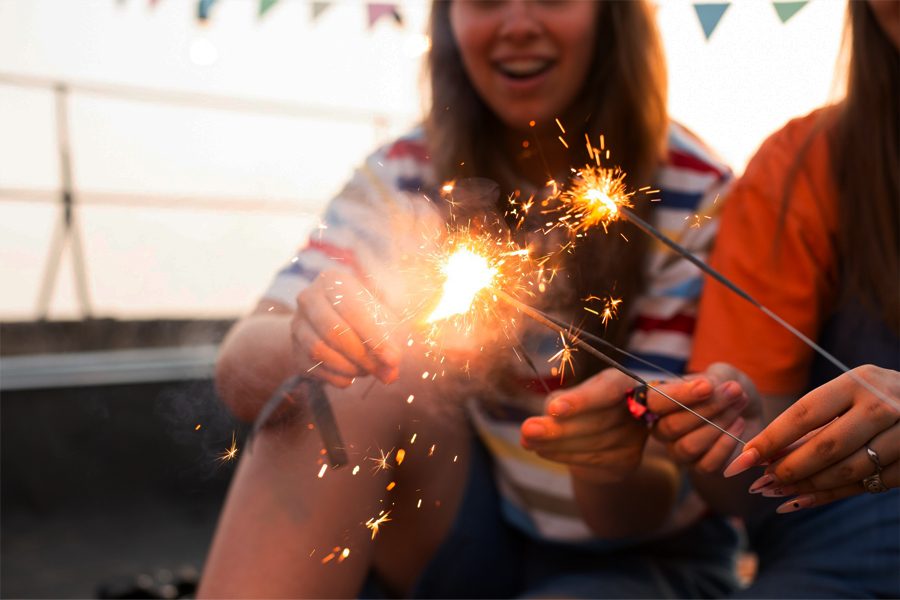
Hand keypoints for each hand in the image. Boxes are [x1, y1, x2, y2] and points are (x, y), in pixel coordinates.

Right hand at [291, 269, 400, 386]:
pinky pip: (314, 368)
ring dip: (349, 367)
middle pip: (333, 331)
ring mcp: (298, 323)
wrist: (335, 321)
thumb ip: (391, 342)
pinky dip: (337, 377)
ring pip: (319, 351)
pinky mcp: (294, 348)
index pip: (354, 311)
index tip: (394, 359)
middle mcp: (309, 297)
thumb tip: (390, 374)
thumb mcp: (383, 318)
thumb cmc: (367, 316)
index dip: (375, 338)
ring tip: (368, 370)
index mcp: (333, 280)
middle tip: (384, 371)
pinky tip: (351, 376)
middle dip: (362, 356)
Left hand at [519, 369, 649, 482]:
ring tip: (527, 441)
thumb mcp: (569, 397)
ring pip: (593, 443)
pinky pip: (593, 460)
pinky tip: (543, 451)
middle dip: (559, 428)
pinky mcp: (629, 459)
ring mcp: (635, 436)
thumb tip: (540, 421)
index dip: (582, 400)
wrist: (599, 438)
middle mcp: (636, 407)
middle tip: (527, 430)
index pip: (608, 389)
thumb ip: (558, 403)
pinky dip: (564, 456)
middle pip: (598, 421)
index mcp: (622, 381)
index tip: (554, 409)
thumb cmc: (581, 408)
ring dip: (556, 444)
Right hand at [648, 363, 759, 473]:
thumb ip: (711, 380)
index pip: (655, 402)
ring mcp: (679, 450)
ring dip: (718, 425)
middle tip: (735, 391)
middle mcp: (663, 428)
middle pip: (672, 426)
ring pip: (688, 446)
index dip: (679, 395)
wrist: (750, 410)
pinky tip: (739, 425)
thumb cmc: (728, 389)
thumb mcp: (722, 375)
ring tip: (738, 409)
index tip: (708, 387)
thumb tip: (708, 389)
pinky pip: (706, 464)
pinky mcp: (699, 467)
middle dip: (707, 408)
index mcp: (660, 402)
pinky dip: (726, 444)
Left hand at [724, 365, 899, 510]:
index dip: (772, 437)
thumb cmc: (874, 398)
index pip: (805, 413)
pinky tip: (802, 500)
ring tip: (776, 493)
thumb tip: (763, 454)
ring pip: (847, 470)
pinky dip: (830, 495)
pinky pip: (866, 485)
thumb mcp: (848, 395)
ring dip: (807, 486)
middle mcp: (882, 406)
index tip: (745, 457)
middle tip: (760, 483)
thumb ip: (812, 422)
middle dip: (789, 468)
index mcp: (858, 381)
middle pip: (826, 446)